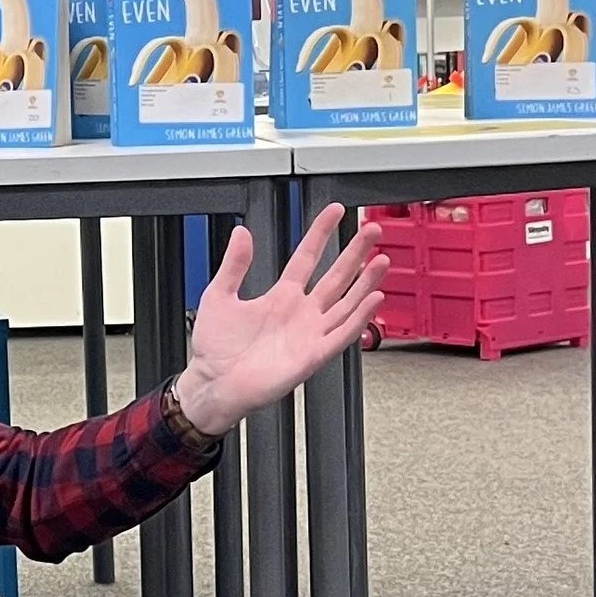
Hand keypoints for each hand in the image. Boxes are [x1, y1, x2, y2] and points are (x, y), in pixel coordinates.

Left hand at [173, 205, 385, 436]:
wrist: (214, 383)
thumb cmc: (215, 347)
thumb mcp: (219, 295)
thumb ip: (234, 264)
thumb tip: (241, 232)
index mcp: (280, 296)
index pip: (307, 257)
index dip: (321, 233)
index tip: (336, 212)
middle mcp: (300, 312)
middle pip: (336, 276)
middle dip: (355, 253)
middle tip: (372, 230)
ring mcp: (310, 332)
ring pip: (346, 302)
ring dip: (365, 282)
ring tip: (382, 260)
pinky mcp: (313, 355)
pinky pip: (342, 334)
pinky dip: (359, 318)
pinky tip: (374, 299)